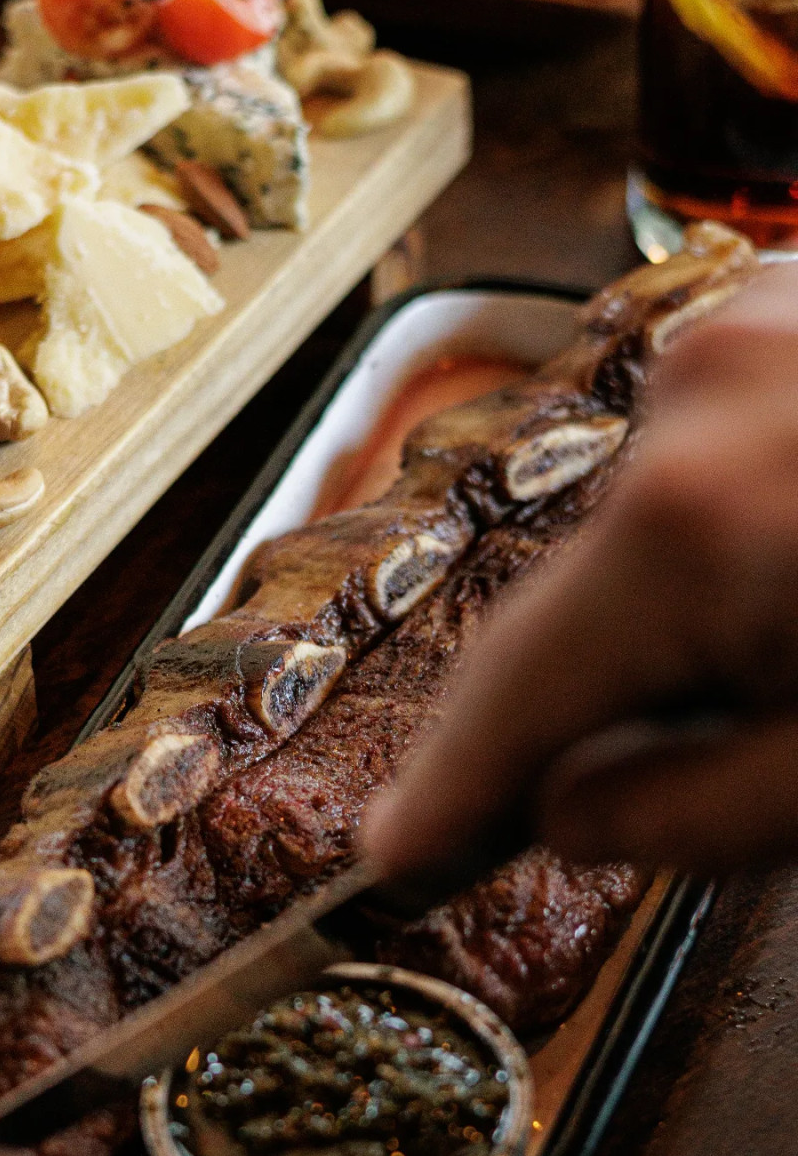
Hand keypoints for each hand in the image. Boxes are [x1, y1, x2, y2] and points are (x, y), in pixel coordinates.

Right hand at [361, 261, 797, 884]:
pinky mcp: (780, 303)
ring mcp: (739, 329)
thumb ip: (698, 815)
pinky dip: (726, 520)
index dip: (449, 787)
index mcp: (694, 522)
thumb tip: (568, 805)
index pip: (514, 689)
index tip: (398, 853)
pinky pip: (704, 445)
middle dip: (613, 688)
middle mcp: (687, 396)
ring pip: (646, 519)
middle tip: (686, 758)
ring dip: (686, 596)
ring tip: (792, 635)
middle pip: (580, 598)